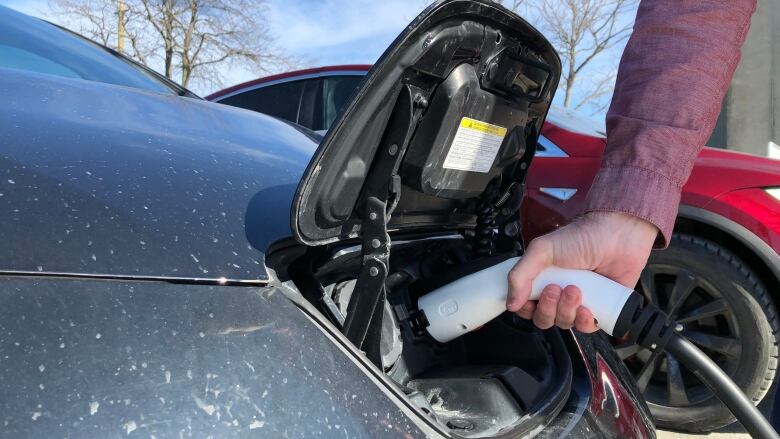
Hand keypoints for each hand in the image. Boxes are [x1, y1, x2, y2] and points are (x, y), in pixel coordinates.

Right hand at [506, 211, 657, 331]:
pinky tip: (586, 307)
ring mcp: (579, 301)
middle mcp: (559, 292)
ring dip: (566, 310)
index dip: (525, 308)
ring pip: (564, 323)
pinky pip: (586, 327)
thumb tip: (510, 302)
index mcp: (542, 278)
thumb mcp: (542, 250)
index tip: (530, 299)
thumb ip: (520, 275)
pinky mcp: (599, 308)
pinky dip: (583, 322)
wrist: (618, 235)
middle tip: (556, 289)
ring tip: (575, 289)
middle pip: (543, 318)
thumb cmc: (582, 237)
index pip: (525, 305)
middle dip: (547, 308)